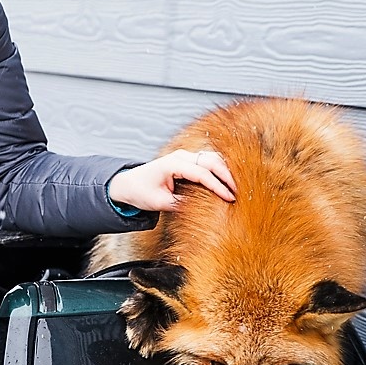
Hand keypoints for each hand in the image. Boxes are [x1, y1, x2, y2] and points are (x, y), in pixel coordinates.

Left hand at [107, 149, 235, 212]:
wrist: (128, 184)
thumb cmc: (141, 192)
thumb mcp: (160, 203)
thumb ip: (181, 204)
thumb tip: (202, 207)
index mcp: (172, 164)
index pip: (201, 174)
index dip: (218, 186)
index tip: (230, 198)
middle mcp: (179, 156)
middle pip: (211, 161)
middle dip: (226, 176)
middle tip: (237, 192)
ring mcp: (183, 156)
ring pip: (211, 158)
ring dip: (224, 171)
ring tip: (234, 187)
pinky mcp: (186, 160)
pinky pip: (206, 161)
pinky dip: (218, 169)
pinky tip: (225, 181)